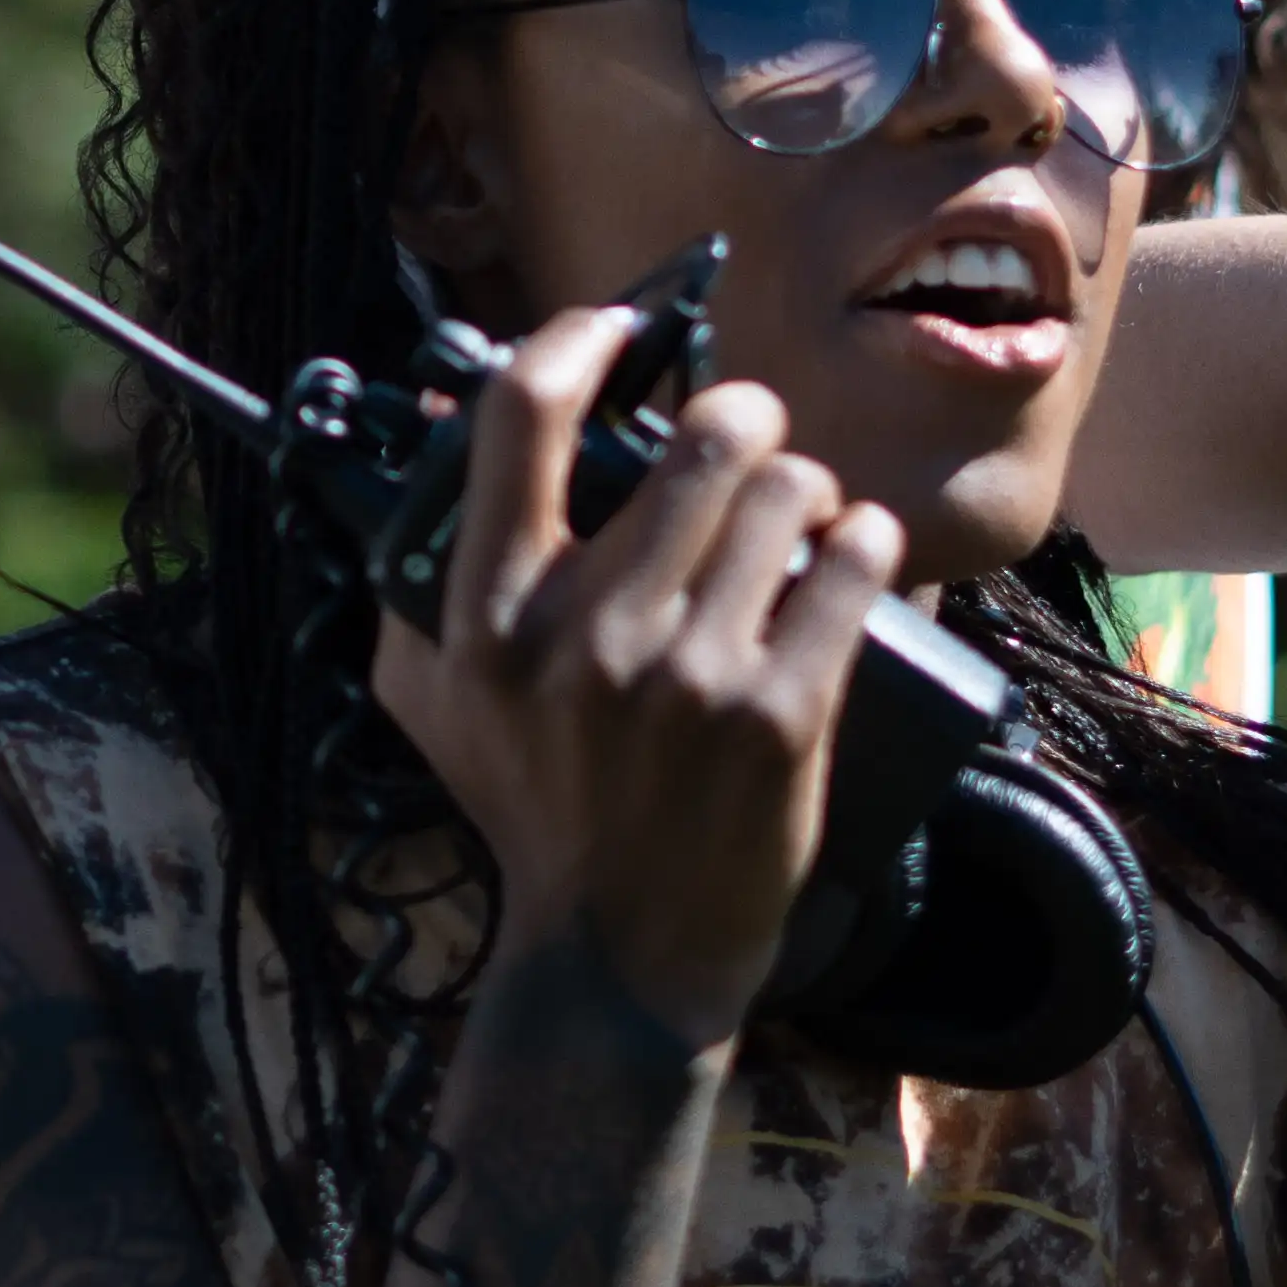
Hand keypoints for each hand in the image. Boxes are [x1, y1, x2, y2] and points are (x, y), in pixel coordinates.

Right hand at [370, 304, 904, 1048]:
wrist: (620, 960)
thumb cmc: (531, 810)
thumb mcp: (434, 697)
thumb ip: (422, 569)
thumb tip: (441, 422)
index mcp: (487, 616)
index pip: (522, 414)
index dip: (580, 338)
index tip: (623, 327)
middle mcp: (585, 635)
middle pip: (701, 435)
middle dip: (742, 421)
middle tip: (750, 446)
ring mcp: (690, 677)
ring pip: (791, 489)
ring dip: (808, 487)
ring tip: (802, 520)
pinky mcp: (782, 717)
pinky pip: (855, 565)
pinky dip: (864, 545)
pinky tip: (852, 557)